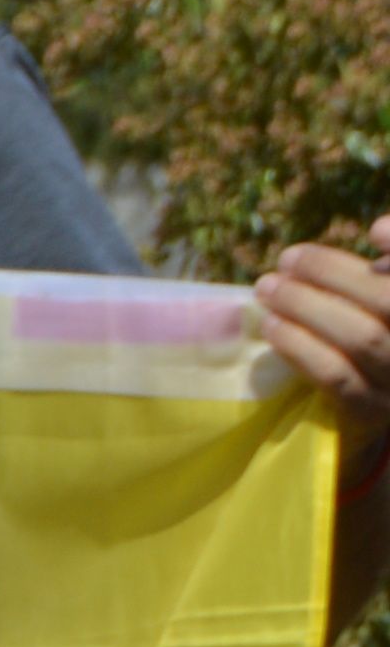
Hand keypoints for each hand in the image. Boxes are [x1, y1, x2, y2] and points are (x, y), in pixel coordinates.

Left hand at [261, 241, 389, 450]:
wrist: (366, 417)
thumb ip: (381, 274)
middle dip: (332, 273)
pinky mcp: (370, 412)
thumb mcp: (375, 304)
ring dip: (307, 306)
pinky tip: (272, 327)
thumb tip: (380, 229)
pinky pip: (335, 376)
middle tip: (287, 260)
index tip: (366, 232)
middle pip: (388, 301)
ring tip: (268, 289)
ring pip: (362, 337)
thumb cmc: (371, 346)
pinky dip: (299, 345)